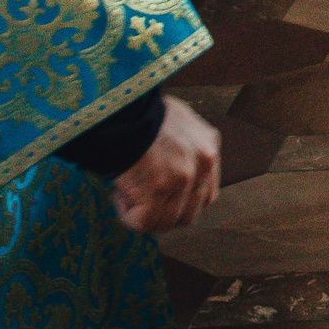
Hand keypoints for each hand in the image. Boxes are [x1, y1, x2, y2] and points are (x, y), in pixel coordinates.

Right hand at [112, 96, 221, 231]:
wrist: (123, 106)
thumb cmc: (141, 110)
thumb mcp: (178, 120)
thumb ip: (185, 147)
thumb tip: (170, 170)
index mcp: (210, 146)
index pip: (205, 195)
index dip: (180, 202)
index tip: (158, 197)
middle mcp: (203, 164)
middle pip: (188, 213)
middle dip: (162, 213)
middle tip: (139, 201)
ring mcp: (183, 178)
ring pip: (167, 222)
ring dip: (144, 215)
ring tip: (125, 193)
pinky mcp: (159, 190)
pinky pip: (144, 222)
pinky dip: (128, 216)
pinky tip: (118, 195)